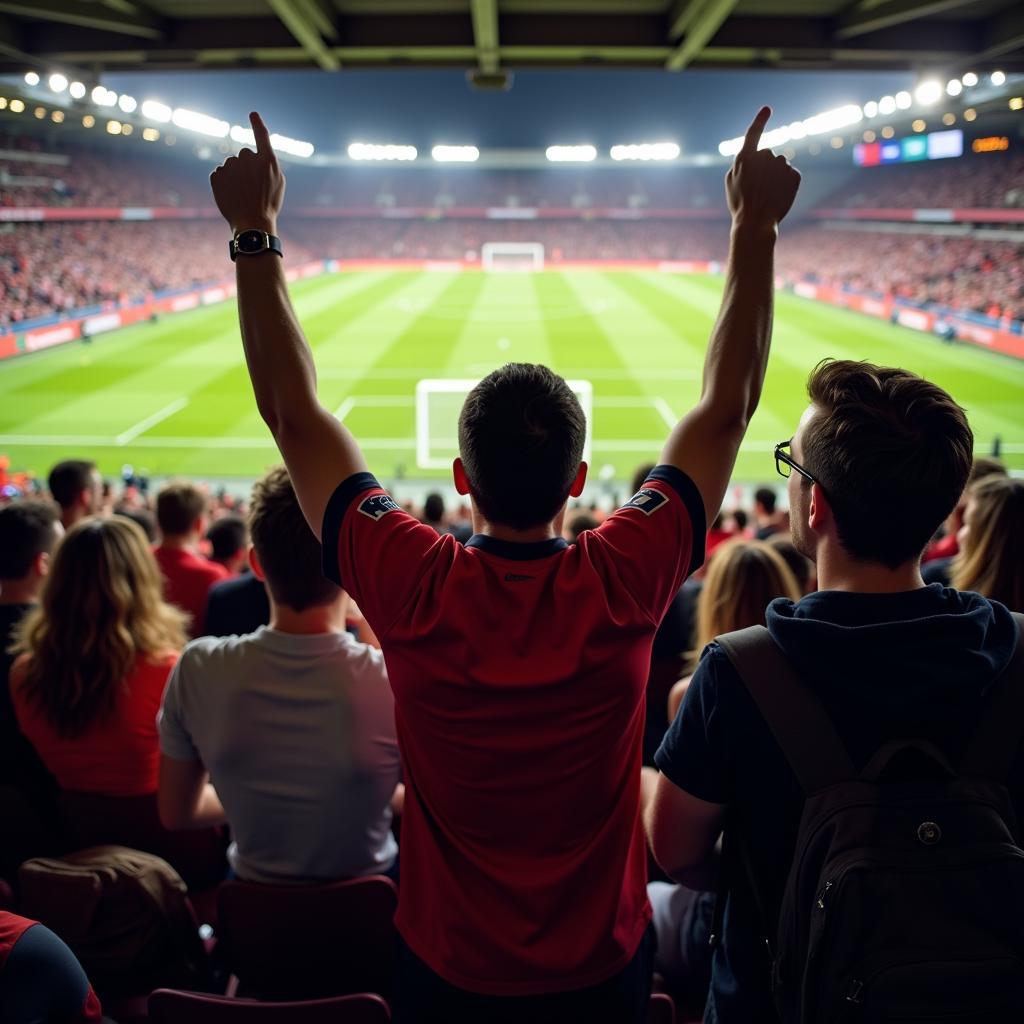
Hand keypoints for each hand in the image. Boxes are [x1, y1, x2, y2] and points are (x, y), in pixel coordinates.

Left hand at [210, 111, 285, 234]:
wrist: (252, 224)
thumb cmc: (268, 205)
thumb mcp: (278, 184)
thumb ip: (268, 165)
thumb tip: (256, 155)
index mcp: (266, 160)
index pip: (261, 136)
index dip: (257, 124)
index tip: (253, 114)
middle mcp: (247, 158)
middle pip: (244, 155)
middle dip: (246, 167)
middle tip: (251, 187)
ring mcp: (230, 166)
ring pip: (230, 166)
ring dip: (234, 177)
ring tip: (241, 195)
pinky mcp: (216, 175)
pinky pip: (219, 175)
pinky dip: (223, 184)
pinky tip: (230, 196)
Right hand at [725, 106, 800, 230]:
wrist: (756, 223)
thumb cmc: (740, 204)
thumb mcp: (731, 182)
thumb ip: (741, 163)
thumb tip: (754, 153)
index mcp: (746, 157)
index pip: (754, 133)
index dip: (760, 120)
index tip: (767, 108)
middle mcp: (765, 157)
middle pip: (768, 154)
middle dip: (764, 166)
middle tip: (757, 188)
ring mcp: (781, 165)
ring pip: (781, 164)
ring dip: (776, 175)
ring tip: (768, 194)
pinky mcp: (795, 175)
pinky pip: (791, 174)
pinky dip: (786, 184)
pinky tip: (778, 196)